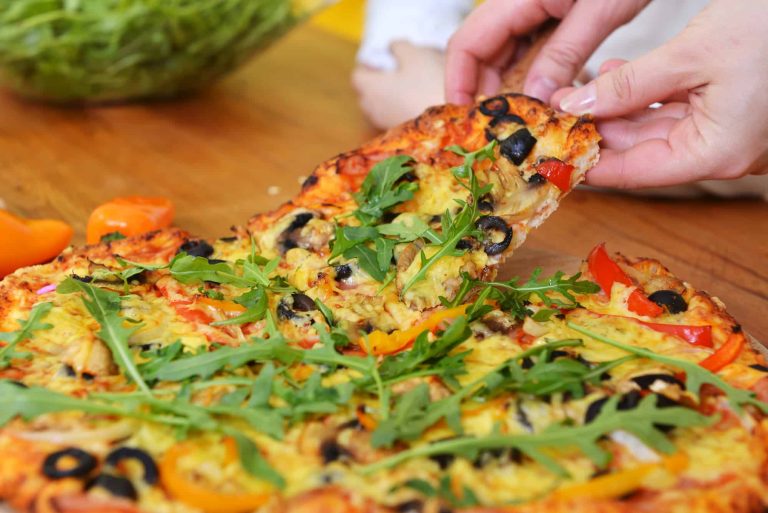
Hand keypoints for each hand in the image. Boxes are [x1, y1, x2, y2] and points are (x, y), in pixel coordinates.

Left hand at [352, 42, 445, 129]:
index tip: (384, 59)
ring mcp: (386, 124)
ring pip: (381, 107)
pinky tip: (420, 102)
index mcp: (370, 88)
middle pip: (367, 93)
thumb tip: (392, 47)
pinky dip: (401, 109)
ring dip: (390, 96)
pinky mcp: (401, 134)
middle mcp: (373, 109)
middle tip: (397, 71)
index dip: (369, 65)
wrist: (450, 122)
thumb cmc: (429, 84)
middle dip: (378, 82)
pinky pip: (394, 117)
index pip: (357, 76)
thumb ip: (398, 47)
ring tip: (411, 86)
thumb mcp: (415, 54)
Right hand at [444, 0, 648, 103]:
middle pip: (482, 53)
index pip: (467, 44)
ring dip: (510, 88)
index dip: (459, 84)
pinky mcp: (552, 13)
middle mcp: (517, 1)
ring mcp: (533, 7)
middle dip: (485, 92)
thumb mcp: (602, 9)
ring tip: (520, 123)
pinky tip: (544, 100)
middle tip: (497, 132)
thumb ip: (565, 53)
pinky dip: (534, 76)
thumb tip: (536, 98)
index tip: (465, 120)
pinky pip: (531, 50)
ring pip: (506, 54)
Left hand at [554, 0, 767, 186]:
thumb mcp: (692, 54)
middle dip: (599, 128)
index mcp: (715, 153)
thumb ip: (629, 86)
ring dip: (618, 107)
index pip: (635, 173)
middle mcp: (721, 150)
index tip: (554, 152)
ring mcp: (728, 132)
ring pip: (656, 127)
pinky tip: (617, 73)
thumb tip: (577, 106)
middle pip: (641, 150)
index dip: (590, 164)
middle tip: (559, 107)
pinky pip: (677, 108)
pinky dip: (645, 93)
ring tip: (584, 84)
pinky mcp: (731, 110)